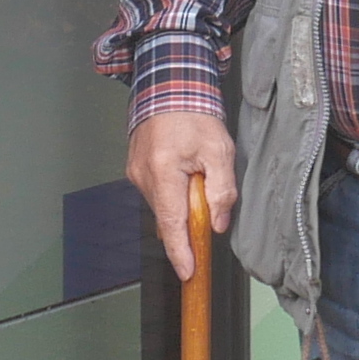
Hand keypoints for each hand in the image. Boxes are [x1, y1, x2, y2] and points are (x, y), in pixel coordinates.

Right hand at [128, 110, 237, 282]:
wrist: (169, 86)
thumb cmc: (194, 114)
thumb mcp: (219, 150)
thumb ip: (222, 190)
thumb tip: (217, 224)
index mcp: (163, 171)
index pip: (172, 224)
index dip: (180, 252)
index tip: (188, 273)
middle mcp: (143, 176)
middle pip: (168, 217)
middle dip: (189, 219)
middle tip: (207, 194)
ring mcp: (136, 173)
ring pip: (164, 205)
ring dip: (182, 202)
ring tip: (196, 172)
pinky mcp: (136, 170)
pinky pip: (158, 193)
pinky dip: (173, 192)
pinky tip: (184, 172)